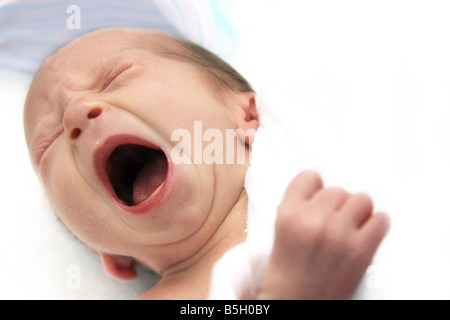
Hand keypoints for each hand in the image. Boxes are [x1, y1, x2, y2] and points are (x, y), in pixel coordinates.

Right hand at [257, 171, 389, 299]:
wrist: (296, 301)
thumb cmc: (288, 270)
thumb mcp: (281, 229)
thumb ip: (298, 205)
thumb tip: (324, 188)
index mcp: (289, 212)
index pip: (309, 176)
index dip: (315, 188)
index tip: (318, 196)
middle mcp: (313, 218)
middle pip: (338, 189)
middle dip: (337, 205)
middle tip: (333, 220)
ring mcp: (339, 233)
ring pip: (361, 199)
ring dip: (358, 211)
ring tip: (351, 225)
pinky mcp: (361, 249)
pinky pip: (381, 219)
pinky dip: (376, 225)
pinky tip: (365, 234)